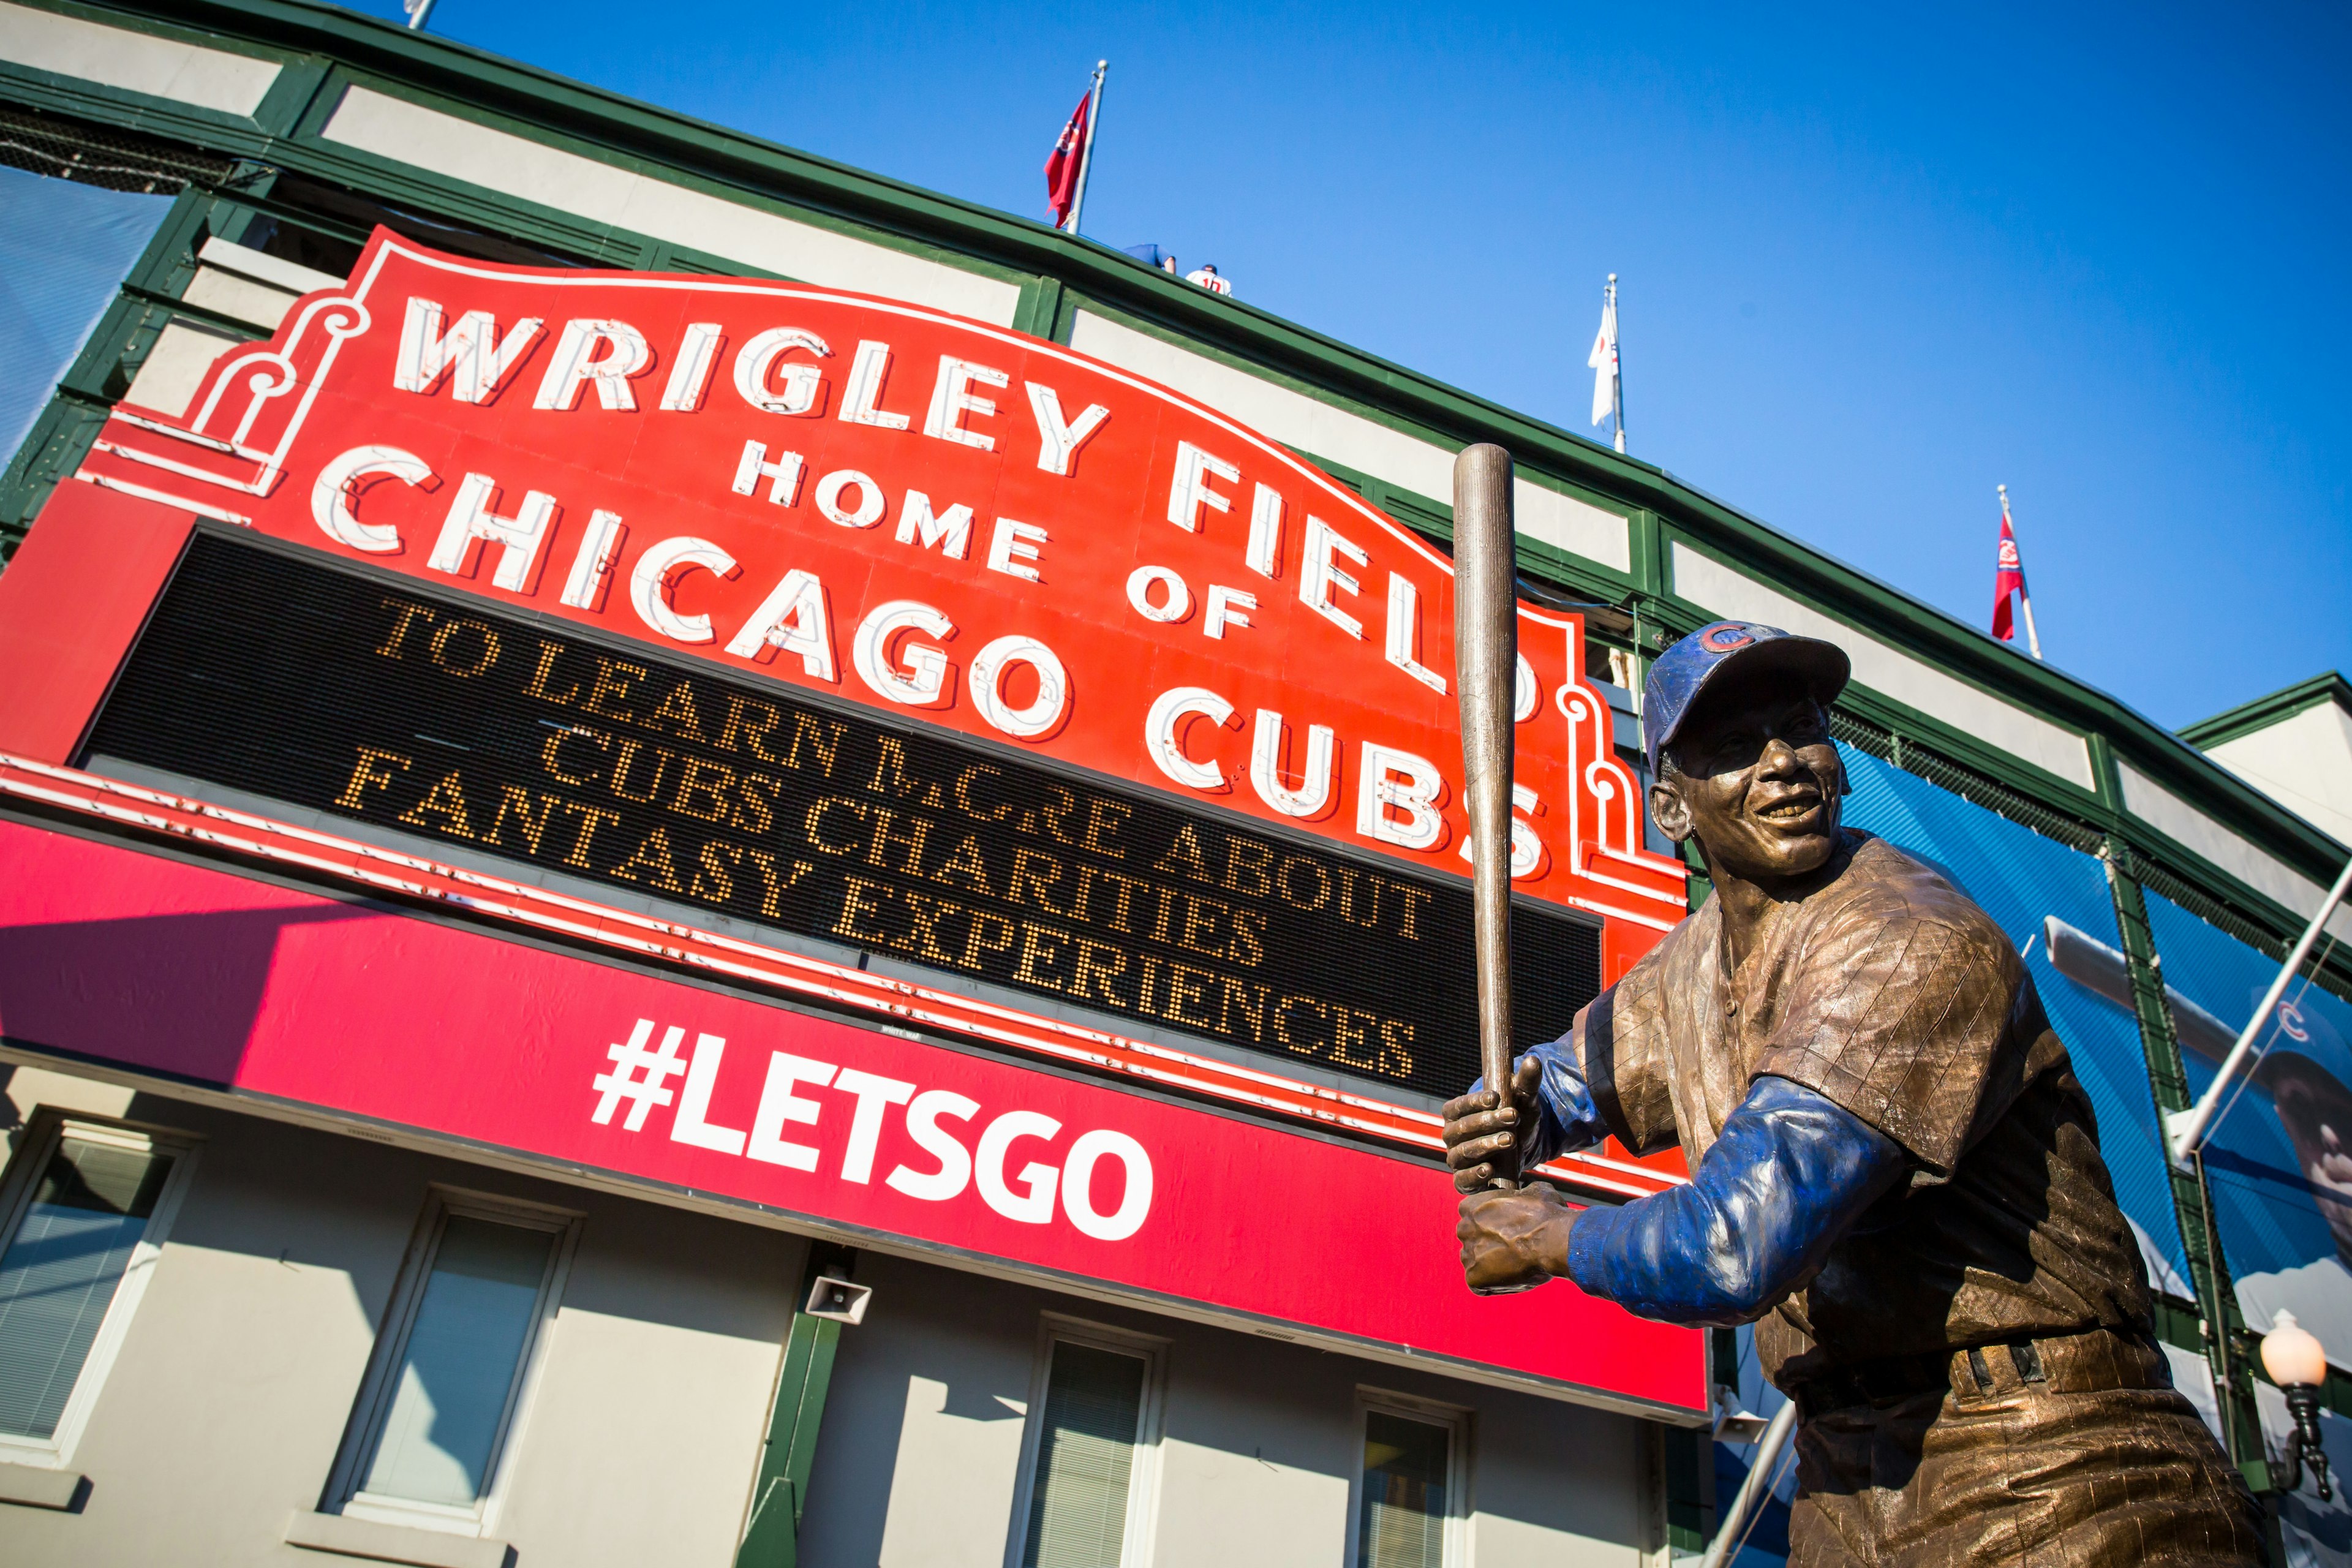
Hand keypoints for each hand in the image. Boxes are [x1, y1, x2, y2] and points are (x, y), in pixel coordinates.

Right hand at [1441, 1053, 1542, 1193]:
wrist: (1521, 1149)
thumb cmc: (1515, 1119)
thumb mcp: (1523, 1100)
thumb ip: (1526, 1082)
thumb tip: (1534, 1060)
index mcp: (1456, 1113)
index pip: (1458, 1106)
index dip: (1474, 1102)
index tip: (1495, 1098)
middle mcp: (1451, 1135)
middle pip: (1462, 1129)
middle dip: (1488, 1122)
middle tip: (1513, 1117)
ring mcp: (1457, 1159)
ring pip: (1464, 1153)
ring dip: (1486, 1146)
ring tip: (1510, 1140)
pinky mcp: (1464, 1180)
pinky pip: (1462, 1180)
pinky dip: (1474, 1176)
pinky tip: (1489, 1170)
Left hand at [1457, 1184, 1576, 1294]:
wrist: (1552, 1240)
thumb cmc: (1545, 1214)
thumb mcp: (1534, 1191)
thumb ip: (1521, 1194)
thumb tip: (1528, 1195)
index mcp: (1471, 1206)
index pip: (1474, 1216)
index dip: (1492, 1224)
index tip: (1508, 1230)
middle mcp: (1464, 1229)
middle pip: (1473, 1240)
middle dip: (1490, 1245)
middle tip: (1513, 1249)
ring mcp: (1467, 1255)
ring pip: (1476, 1263)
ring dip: (1491, 1266)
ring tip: (1516, 1265)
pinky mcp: (1474, 1278)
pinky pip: (1481, 1285)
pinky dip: (1495, 1285)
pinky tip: (1513, 1278)